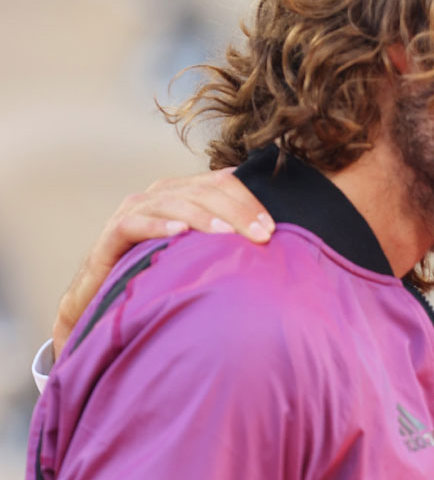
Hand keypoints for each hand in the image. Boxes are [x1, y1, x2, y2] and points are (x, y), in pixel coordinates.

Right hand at [52, 168, 272, 355]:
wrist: (109, 297)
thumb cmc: (166, 272)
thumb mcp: (204, 252)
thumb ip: (232, 239)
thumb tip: (278, 242)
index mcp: (187, 192)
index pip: (224, 182)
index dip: (250, 201)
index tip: (273, 228)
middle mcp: (160, 194)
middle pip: (204, 190)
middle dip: (238, 212)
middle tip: (262, 236)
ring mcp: (135, 210)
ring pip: (174, 203)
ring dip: (204, 218)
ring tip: (228, 235)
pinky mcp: (112, 233)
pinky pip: (134, 224)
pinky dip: (158, 227)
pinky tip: (179, 235)